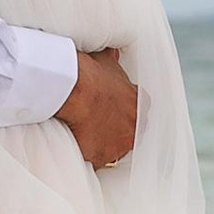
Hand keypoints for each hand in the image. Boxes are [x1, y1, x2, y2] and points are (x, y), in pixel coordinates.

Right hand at [55, 45, 137, 169]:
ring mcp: (119, 146)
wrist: (74, 89)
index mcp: (139, 104)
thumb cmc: (92, 73)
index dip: (125, 111)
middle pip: (129, 133)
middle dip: (117, 130)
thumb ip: (113, 61)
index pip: (139, 111)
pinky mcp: (101, 158)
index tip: (113, 108)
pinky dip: (87, 154)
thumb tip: (113, 54)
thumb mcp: (106, 61)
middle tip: (99, 122)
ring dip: (103, 144)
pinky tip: (76, 144)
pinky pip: (95, 160)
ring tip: (85, 134)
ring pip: (114, 149)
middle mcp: (134, 128)